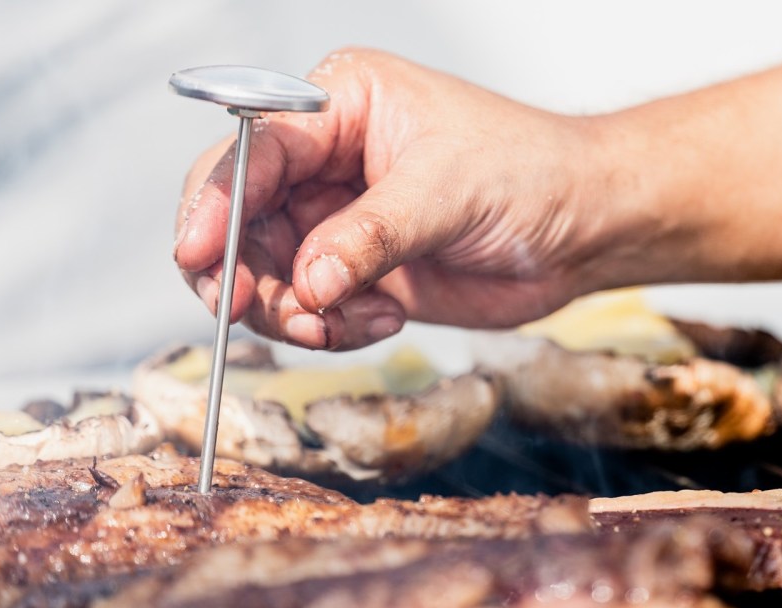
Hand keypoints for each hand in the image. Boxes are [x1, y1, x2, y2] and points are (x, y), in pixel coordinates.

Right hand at [174, 49, 621, 349]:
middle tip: (262, 310)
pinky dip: (332, 328)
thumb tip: (307, 280)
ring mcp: (340, 220)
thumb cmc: (532, 172)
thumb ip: (370, 235)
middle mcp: (328, 161)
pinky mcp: (359, 272)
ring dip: (292, 311)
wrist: (584, 227)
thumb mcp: (447, 191)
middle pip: (241, 217)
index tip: (197, 254)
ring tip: (337, 322)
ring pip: (268, 273)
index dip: (217, 203)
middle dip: (244, 271)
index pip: (254, 150)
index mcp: (340, 106)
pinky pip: (312, 310)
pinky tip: (382, 319)